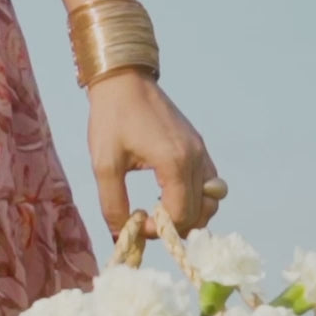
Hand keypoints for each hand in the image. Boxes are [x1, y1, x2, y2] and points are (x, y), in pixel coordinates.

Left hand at [86, 68, 220, 239]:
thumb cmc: (112, 119)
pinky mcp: (199, 146)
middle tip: (146, 222)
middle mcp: (196, 157)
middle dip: (175, 226)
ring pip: (211, 199)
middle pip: (202, 211)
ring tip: (159, 211)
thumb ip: (112, 203)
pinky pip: (209, 182)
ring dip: (190, 214)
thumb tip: (121, 233)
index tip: (136, 225)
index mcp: (175, 162)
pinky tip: (167, 195)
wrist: (124, 82)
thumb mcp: (104, 164)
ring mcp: (201, 151)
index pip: (181, 214)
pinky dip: (195, 197)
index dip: (160, 230)